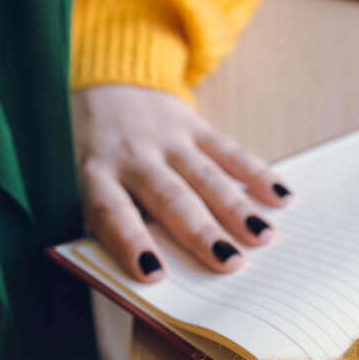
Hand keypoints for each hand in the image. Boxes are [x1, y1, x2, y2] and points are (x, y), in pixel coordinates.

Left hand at [70, 83, 293, 281]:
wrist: (105, 85)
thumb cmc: (92, 156)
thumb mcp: (77, 183)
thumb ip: (108, 221)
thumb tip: (151, 272)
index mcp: (95, 175)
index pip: (112, 211)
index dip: (131, 242)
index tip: (154, 273)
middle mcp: (132, 155)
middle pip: (170, 197)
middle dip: (201, 231)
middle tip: (230, 263)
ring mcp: (166, 138)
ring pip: (204, 176)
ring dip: (236, 207)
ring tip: (263, 236)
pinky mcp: (193, 124)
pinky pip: (227, 150)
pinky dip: (256, 173)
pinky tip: (281, 196)